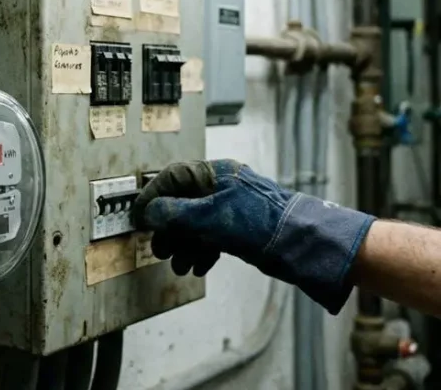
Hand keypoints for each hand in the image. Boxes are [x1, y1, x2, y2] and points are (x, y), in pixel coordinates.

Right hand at [133, 159, 373, 313]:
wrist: (302, 244)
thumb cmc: (262, 222)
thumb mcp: (210, 216)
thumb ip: (175, 213)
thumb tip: (149, 212)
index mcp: (214, 174)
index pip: (171, 179)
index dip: (152, 199)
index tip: (139, 218)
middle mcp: (221, 188)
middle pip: (182, 204)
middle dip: (169, 229)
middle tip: (160, 249)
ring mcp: (231, 209)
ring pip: (196, 224)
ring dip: (184, 245)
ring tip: (179, 265)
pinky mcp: (240, 229)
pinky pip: (211, 237)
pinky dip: (202, 251)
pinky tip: (198, 267)